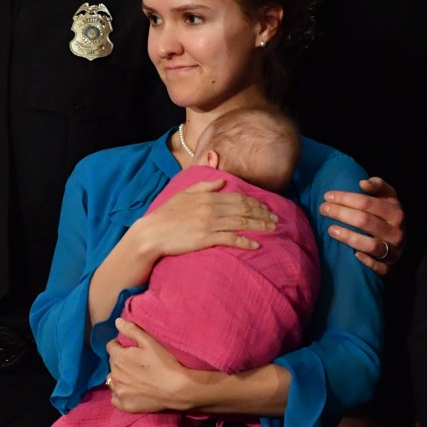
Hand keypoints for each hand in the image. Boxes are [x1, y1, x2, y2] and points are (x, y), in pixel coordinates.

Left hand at [106, 318, 204, 412]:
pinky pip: (115, 398)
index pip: (111, 346)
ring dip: (119, 377)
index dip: (120, 345)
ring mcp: (118, 391)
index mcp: (118, 357)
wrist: (177, 389)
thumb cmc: (164, 363)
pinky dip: (120, 394)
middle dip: (120, 361)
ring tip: (133, 377)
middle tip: (135, 363)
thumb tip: (116, 322)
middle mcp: (114, 374)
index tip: (130, 348)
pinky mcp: (124, 405)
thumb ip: (131, 330)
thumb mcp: (149, 342)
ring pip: (112, 380)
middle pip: (112, 363)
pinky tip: (131, 391)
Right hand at [129, 179, 277, 261]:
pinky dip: (245, 242)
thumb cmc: (166, 214)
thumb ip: (204, 185)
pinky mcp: (205, 239)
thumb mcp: (184, 194)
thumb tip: (222, 181)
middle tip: (275, 218)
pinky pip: (230, 239)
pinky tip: (256, 245)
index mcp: (206, 196)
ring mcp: (208, 224)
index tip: (266, 207)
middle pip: (243, 209)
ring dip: (259, 226)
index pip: (237, 197)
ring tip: (271, 229)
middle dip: (261, 213)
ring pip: (240, 223)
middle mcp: (210, 208)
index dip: (254, 202)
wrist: (152, 233)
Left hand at [320, 176, 404, 275]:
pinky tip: (354, 255)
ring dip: (348, 237)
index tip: (327, 195)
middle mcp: (396, 232)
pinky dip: (367, 261)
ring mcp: (394, 251)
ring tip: (330, 229)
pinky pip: (379, 267)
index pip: (367, 203)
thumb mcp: (388, 197)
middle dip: (341, 213)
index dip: (345, 198)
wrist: (401, 241)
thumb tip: (363, 183)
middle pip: (365, 221)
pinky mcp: (390, 267)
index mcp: (395, 212)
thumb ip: (378, 186)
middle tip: (323, 209)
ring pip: (370, 244)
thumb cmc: (387, 215)